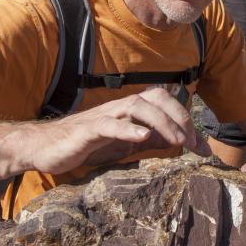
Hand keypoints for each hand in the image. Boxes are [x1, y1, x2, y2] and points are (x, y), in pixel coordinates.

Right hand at [26, 87, 199, 173]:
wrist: (44, 148)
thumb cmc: (85, 145)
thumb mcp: (125, 145)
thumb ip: (151, 141)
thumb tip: (182, 142)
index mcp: (129, 110)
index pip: (164, 102)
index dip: (185, 119)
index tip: (201, 146)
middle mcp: (119, 107)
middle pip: (155, 98)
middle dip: (179, 117)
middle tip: (193, 143)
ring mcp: (103, 116)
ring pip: (137, 106)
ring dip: (162, 122)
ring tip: (178, 141)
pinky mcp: (87, 130)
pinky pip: (110, 124)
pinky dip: (128, 129)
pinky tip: (143, 137)